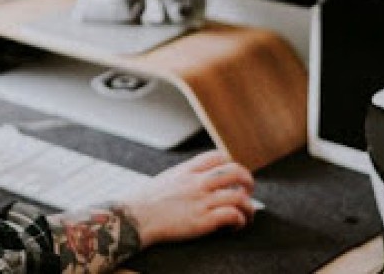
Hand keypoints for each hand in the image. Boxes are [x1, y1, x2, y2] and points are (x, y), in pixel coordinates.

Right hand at [123, 150, 254, 246]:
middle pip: (235, 172)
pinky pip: (232, 215)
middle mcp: (197, 182)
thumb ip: (185, 176)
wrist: (134, 218)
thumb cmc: (146, 202)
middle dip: (248, 181)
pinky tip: (235, 226)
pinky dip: (239, 220)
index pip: (219, 156)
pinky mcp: (202, 220)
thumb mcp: (167, 178)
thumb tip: (197, 178)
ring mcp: (201, 200)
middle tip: (248, 191)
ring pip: (239, 197)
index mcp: (188, 170)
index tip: (233, 177)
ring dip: (248, 208)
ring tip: (246, 216)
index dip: (231, 164)